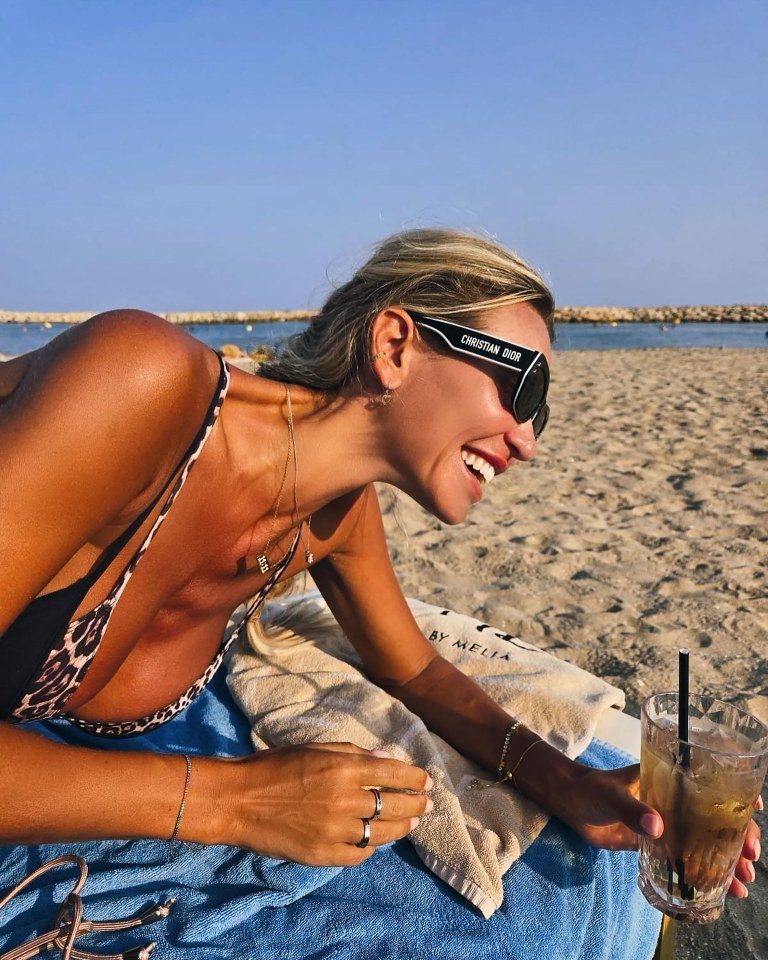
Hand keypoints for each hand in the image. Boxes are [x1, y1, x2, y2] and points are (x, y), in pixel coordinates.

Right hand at [223, 742, 432, 865]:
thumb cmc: (275, 766)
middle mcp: (344, 800)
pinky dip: (370, 848)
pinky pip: (358, 855)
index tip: (427, 781)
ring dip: (400, 828)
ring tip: (410, 824)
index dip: (414, 778)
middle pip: (394, 806)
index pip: (393, 774)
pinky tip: (375, 842)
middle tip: (426, 805)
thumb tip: (383, 760)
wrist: (239, 799)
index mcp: (343, 769)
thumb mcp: (314, 748)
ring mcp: (334, 830)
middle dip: (415, 805)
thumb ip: (352, 754)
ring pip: (380, 833)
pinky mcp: (322, 854)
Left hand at [555, 764, 762, 899]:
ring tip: (743, 882)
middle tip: (750, 859)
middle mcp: (675, 800)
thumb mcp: (611, 795)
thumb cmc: (590, 789)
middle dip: (739, 837)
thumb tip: (656, 828)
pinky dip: (707, 872)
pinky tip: (723, 890)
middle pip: (717, 817)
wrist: (570, 805)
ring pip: (707, 840)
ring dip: (729, 859)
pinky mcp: (658, 841)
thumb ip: (632, 810)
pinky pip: (688, 857)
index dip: (737, 796)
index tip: (753, 810)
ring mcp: (668, 821)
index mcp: (669, 778)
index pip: (712, 783)